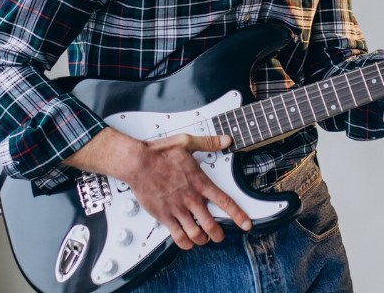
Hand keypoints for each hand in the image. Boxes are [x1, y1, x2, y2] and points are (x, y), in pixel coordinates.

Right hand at [113, 132, 252, 249]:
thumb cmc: (159, 153)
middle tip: (220, 236)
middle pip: (212, 225)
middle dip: (219, 234)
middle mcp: (190, 198)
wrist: (137, 162)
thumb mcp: (187, 142)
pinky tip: (187, 242)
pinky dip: (185, 243)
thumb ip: (208, 142)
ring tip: (204, 239)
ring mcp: (177, 209)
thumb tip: (225, 140)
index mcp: (199, 182)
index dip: (238, 215)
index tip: (246, 224)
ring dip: (203, 240)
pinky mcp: (164, 215)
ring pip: (196, 234)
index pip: (225, 202)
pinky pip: (178, 237)